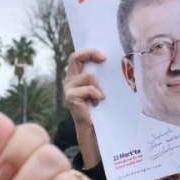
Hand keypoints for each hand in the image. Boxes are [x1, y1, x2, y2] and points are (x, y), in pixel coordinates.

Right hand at [63, 48, 106, 168]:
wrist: (93, 127)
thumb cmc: (99, 108)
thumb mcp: (99, 88)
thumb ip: (99, 76)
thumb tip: (111, 61)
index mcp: (74, 77)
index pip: (76, 57)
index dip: (89, 52)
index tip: (104, 57)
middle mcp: (69, 81)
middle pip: (75, 57)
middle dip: (90, 54)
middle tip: (104, 59)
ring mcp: (68, 89)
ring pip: (89, 75)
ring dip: (99, 87)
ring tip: (100, 98)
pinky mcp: (71, 96)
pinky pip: (89, 88)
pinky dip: (97, 95)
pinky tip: (97, 104)